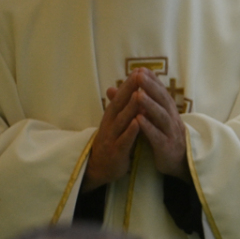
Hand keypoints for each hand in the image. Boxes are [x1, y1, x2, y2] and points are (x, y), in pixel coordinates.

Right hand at [84, 69, 147, 188]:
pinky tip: (137, 123)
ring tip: (139, 95)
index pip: (121, 97)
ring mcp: (112, 138)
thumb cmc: (111, 142)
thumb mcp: (115, 124)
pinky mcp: (116, 152)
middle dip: (129, 89)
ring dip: (131, 108)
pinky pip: (124, 140)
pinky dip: (130, 131)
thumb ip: (121, 109)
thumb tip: (124, 90)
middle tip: (139, 75)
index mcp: (111, 117)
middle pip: (120, 104)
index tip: (139, 70)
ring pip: (122, 120)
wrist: (100, 168)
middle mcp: (110, 124)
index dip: (129, 84)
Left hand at [131, 70, 189, 181]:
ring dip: (150, 105)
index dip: (152, 81)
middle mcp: (172, 119)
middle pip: (162, 100)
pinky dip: (149, 127)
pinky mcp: (167, 147)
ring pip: (162, 117)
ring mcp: (171, 133)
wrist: (176, 163)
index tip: (141, 69)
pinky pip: (158, 136)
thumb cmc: (161, 137)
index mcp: (167, 111)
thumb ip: (131, 104)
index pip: (160, 92)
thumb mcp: (147, 119)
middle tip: (140, 75)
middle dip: (151, 87)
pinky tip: (139, 120)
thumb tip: (111, 89)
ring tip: (138, 94)